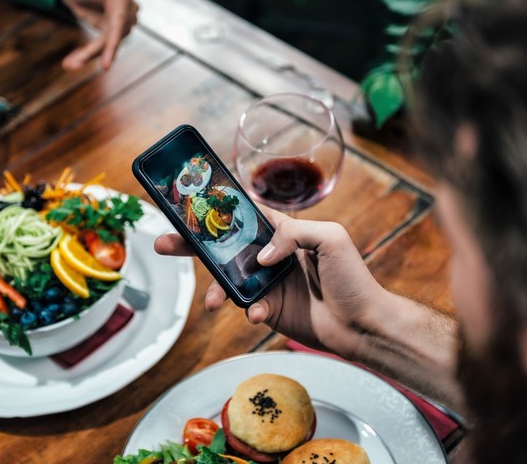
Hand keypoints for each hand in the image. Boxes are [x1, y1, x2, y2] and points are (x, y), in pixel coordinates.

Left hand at [58, 0, 138, 69]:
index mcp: (123, 1)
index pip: (118, 27)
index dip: (112, 47)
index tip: (106, 66)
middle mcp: (127, 14)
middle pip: (110, 40)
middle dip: (91, 54)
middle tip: (70, 65)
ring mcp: (121, 24)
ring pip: (104, 46)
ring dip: (86, 56)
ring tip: (67, 65)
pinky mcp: (112, 32)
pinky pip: (101, 46)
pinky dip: (87, 54)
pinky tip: (71, 61)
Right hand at [154, 208, 387, 355]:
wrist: (362, 325)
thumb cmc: (354, 278)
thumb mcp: (331, 239)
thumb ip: (294, 233)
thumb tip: (261, 256)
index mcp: (284, 231)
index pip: (245, 213)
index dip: (219, 206)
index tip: (189, 201)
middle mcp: (271, 254)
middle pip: (224, 245)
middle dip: (192, 244)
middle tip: (163, 242)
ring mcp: (267, 282)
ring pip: (228, 279)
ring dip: (215, 288)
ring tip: (212, 301)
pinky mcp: (268, 308)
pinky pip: (246, 307)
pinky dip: (247, 310)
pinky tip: (259, 314)